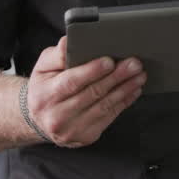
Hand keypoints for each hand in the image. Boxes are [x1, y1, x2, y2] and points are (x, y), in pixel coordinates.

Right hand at [24, 37, 145, 147]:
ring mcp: (72, 130)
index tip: (110, 61)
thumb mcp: (43, 68)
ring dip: (125, 90)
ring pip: (104, 106)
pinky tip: (133, 90)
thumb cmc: (45, 87)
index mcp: (45, 95)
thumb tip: (69, 42)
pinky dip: (124, 102)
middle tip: (134, 64)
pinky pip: (109, 117)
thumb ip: (56, 55)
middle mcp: (57, 116)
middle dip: (116, 77)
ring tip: (139, 75)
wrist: (40, 120)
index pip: (71, 82)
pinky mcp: (86, 136)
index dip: (92, 71)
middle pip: (92, 94)